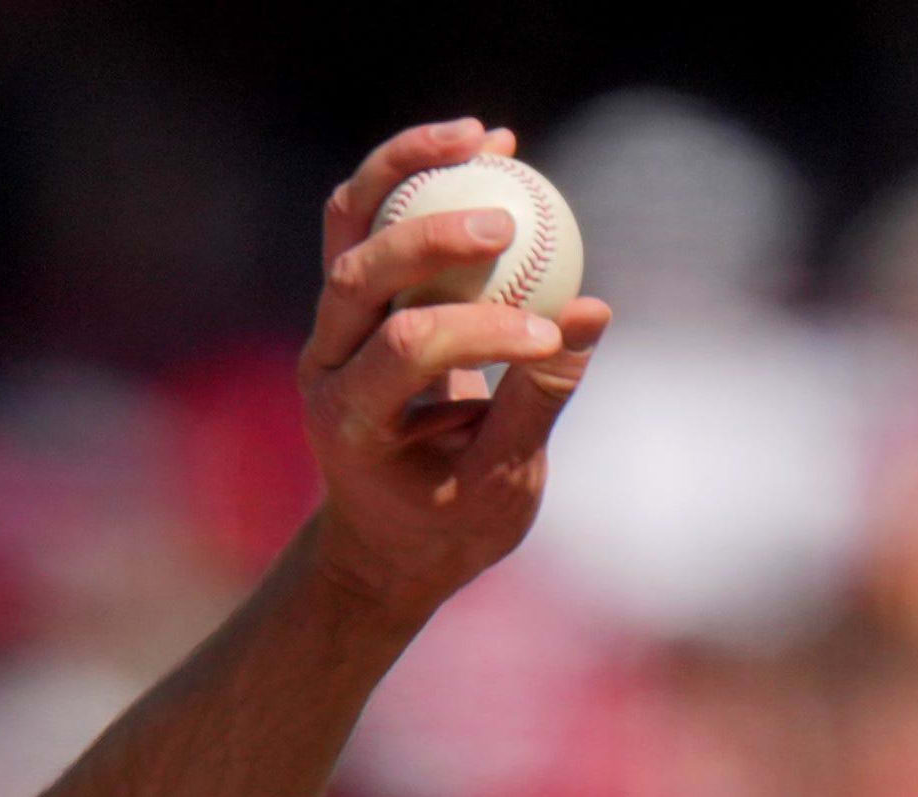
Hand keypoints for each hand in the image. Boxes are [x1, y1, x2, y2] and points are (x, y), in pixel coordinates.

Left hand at [296, 118, 613, 622]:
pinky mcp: (354, 299)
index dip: (483, 330)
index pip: (408, 349)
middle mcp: (325, 363)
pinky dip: (420, 174)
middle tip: (506, 225)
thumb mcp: (499, 482)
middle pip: (358, 275)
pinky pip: (374, 217)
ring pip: (350, 223)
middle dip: (430, 240)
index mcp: (350, 421)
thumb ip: (538, 398)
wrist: (385, 538)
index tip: (550, 335)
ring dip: (408, 168)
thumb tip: (592, 309)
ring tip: (485, 137)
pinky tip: (488, 143)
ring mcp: (332, 325)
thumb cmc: (448, 521)